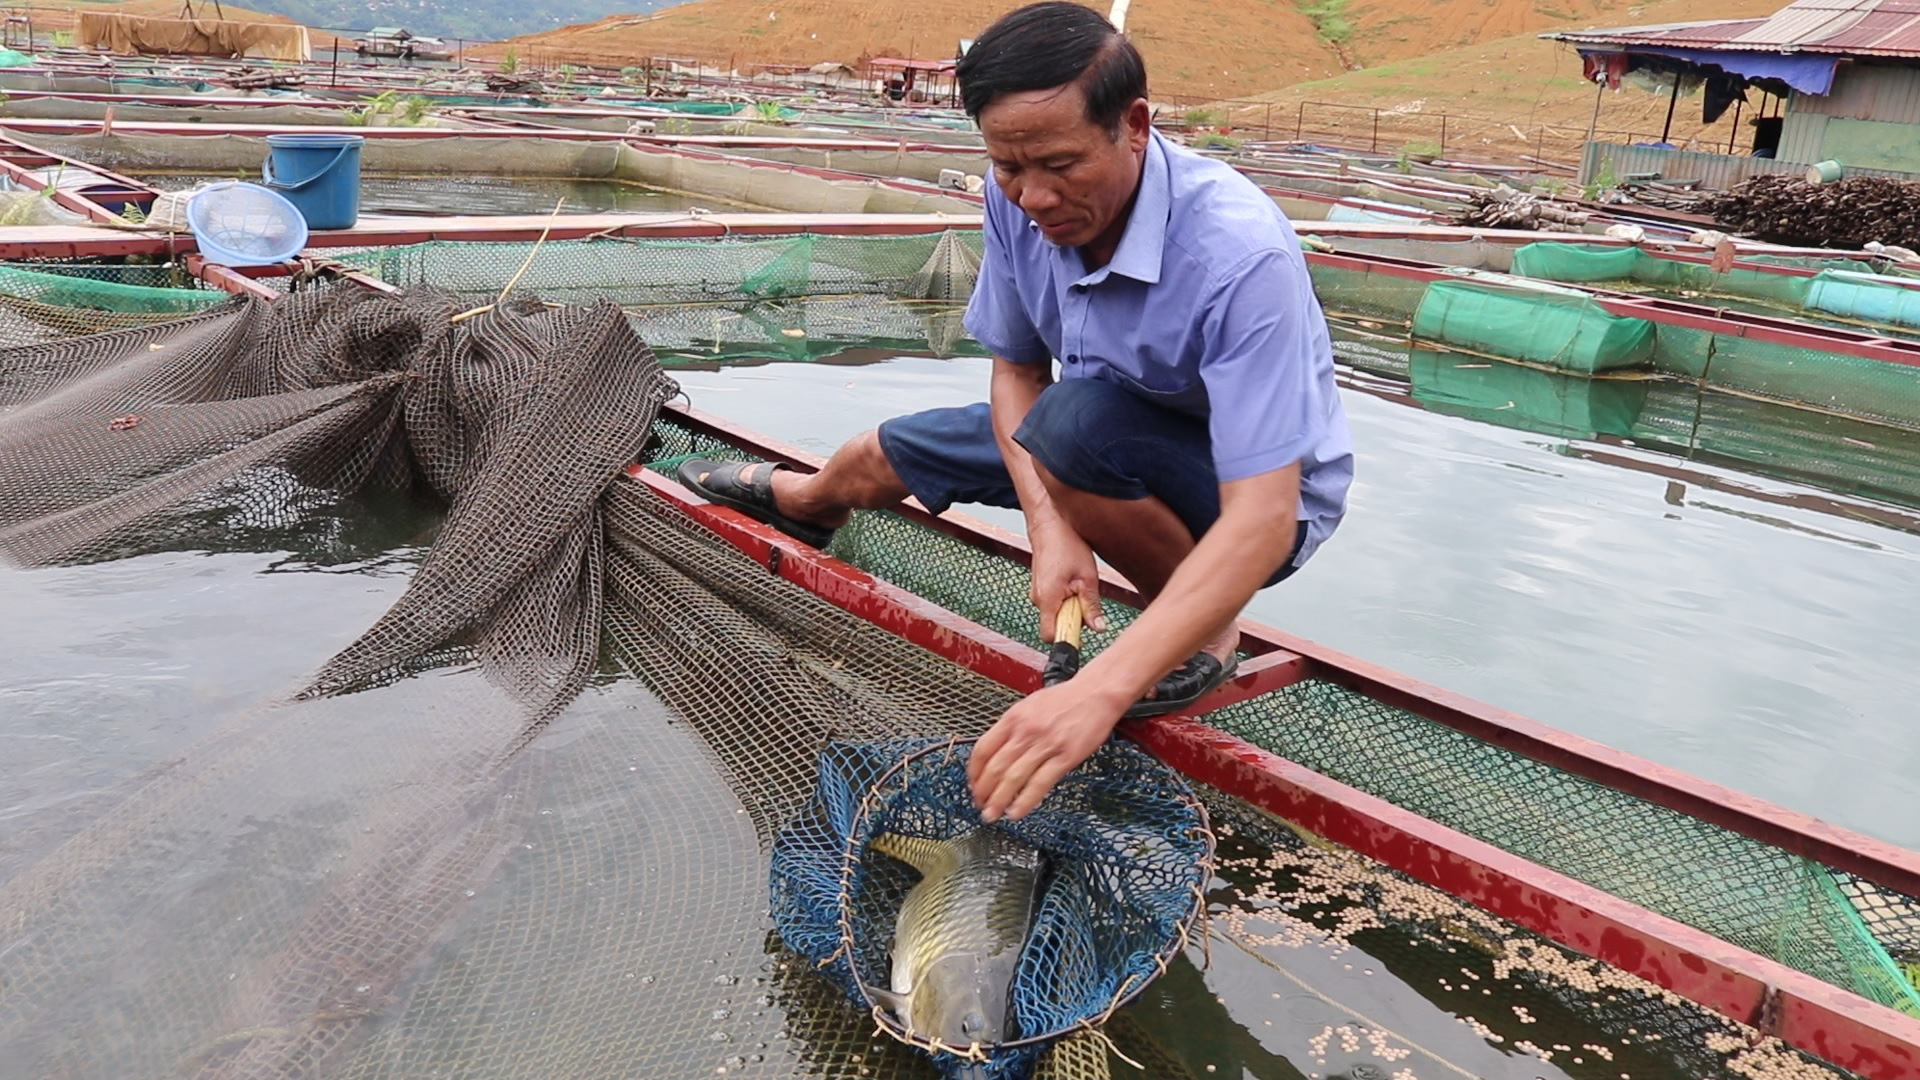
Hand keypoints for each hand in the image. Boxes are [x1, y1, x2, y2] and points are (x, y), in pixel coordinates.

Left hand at [968, 675, 1126, 822]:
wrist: (1096, 693)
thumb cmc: (1065, 700)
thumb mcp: (1029, 706)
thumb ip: (1012, 728)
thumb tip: (996, 753)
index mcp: (1013, 718)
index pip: (983, 749)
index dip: (974, 773)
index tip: (973, 786)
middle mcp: (1025, 732)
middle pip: (995, 768)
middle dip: (983, 792)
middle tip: (980, 806)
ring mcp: (1045, 745)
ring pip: (1013, 778)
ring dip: (999, 801)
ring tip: (992, 815)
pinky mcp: (1065, 757)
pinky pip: (1040, 784)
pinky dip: (1025, 801)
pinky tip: (1016, 812)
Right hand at [1028, 522, 1106, 641]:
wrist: (1049, 524)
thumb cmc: (1066, 545)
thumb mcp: (1087, 577)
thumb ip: (1091, 606)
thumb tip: (1098, 628)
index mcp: (1048, 599)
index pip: (1052, 636)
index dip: (1068, 639)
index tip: (1083, 635)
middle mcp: (1037, 599)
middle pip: (1056, 626)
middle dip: (1073, 620)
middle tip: (1085, 598)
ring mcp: (1036, 594)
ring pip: (1056, 614)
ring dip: (1070, 607)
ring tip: (1078, 584)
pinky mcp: (1039, 589)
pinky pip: (1054, 604)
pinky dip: (1065, 598)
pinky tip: (1072, 581)